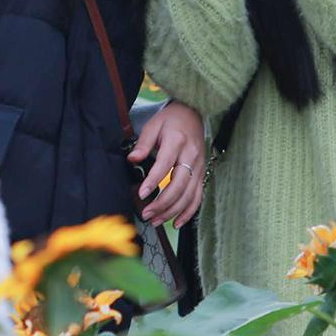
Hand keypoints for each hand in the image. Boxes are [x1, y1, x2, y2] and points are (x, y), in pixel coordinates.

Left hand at [129, 100, 205, 226]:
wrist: (194, 113)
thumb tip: (132, 159)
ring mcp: (199, 167)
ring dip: (172, 211)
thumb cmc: (171, 120)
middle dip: (162, 203)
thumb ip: (143, 143)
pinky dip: (188, 212)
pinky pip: (198, 197)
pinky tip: (176, 222)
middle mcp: (191, 156)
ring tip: (156, 220)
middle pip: (179, 185)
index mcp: (177, 141)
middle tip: (146, 213)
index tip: (141, 193)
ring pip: (188, 195)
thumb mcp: (154, 125)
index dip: (154, 181)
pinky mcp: (202, 174)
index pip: (165, 165)